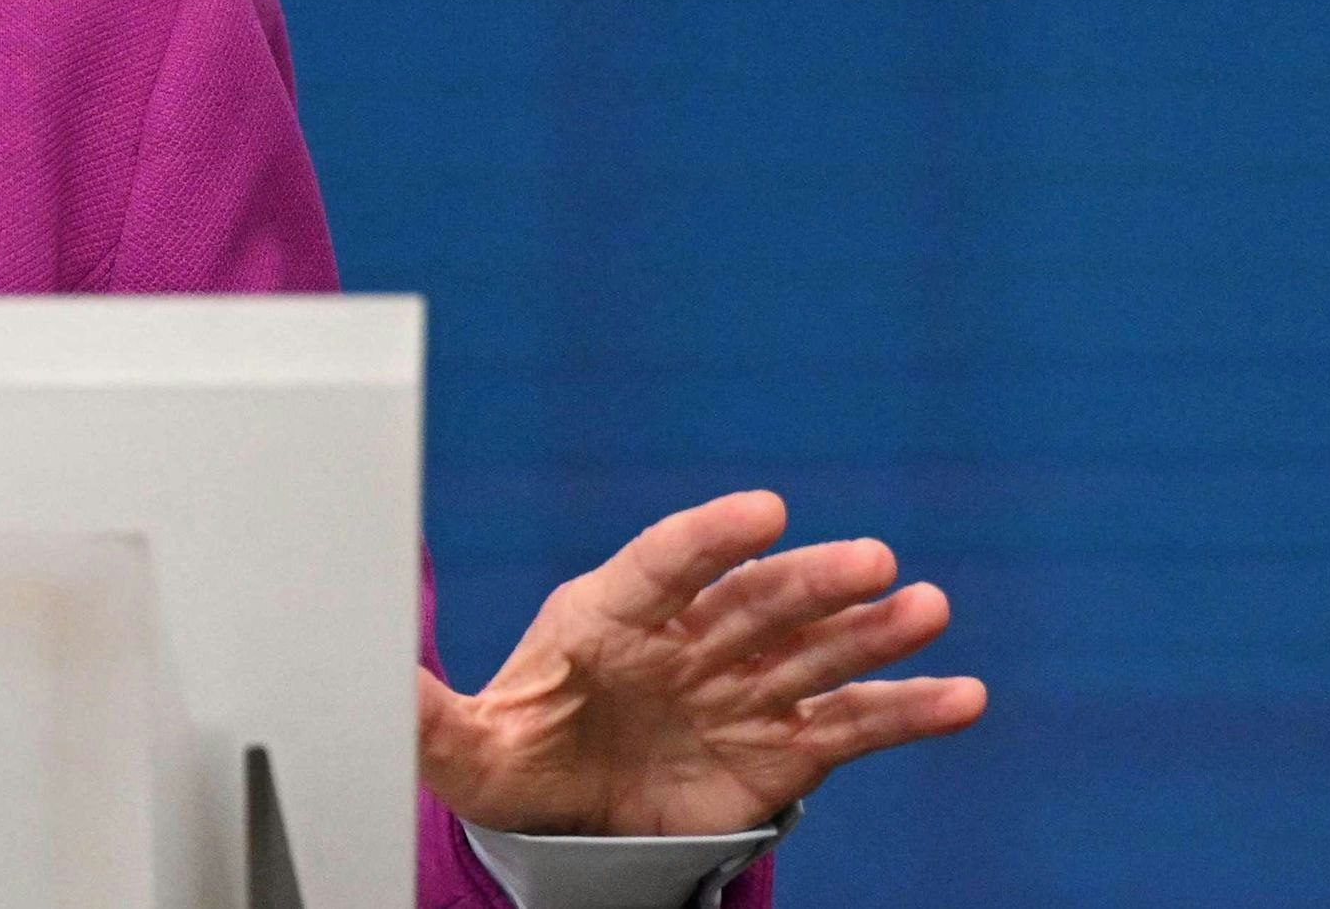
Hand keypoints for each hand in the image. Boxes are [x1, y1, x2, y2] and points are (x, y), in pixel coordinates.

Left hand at [416, 490, 986, 836]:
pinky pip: (853, 725)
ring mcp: (742, 689)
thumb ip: (424, 714)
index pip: (662, 564)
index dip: (711, 539)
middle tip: (871, 561)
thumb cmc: (517, 755)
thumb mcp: (461, 747)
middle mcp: (689, 639)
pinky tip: (965, 696)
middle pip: (756, 600)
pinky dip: (909, 710)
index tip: (763, 513)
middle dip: (811, 582)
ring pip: (815, 652)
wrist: (569, 816)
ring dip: (873, 631)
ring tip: (927, 610)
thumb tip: (363, 679)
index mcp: (610, 614)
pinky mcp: (784, 749)